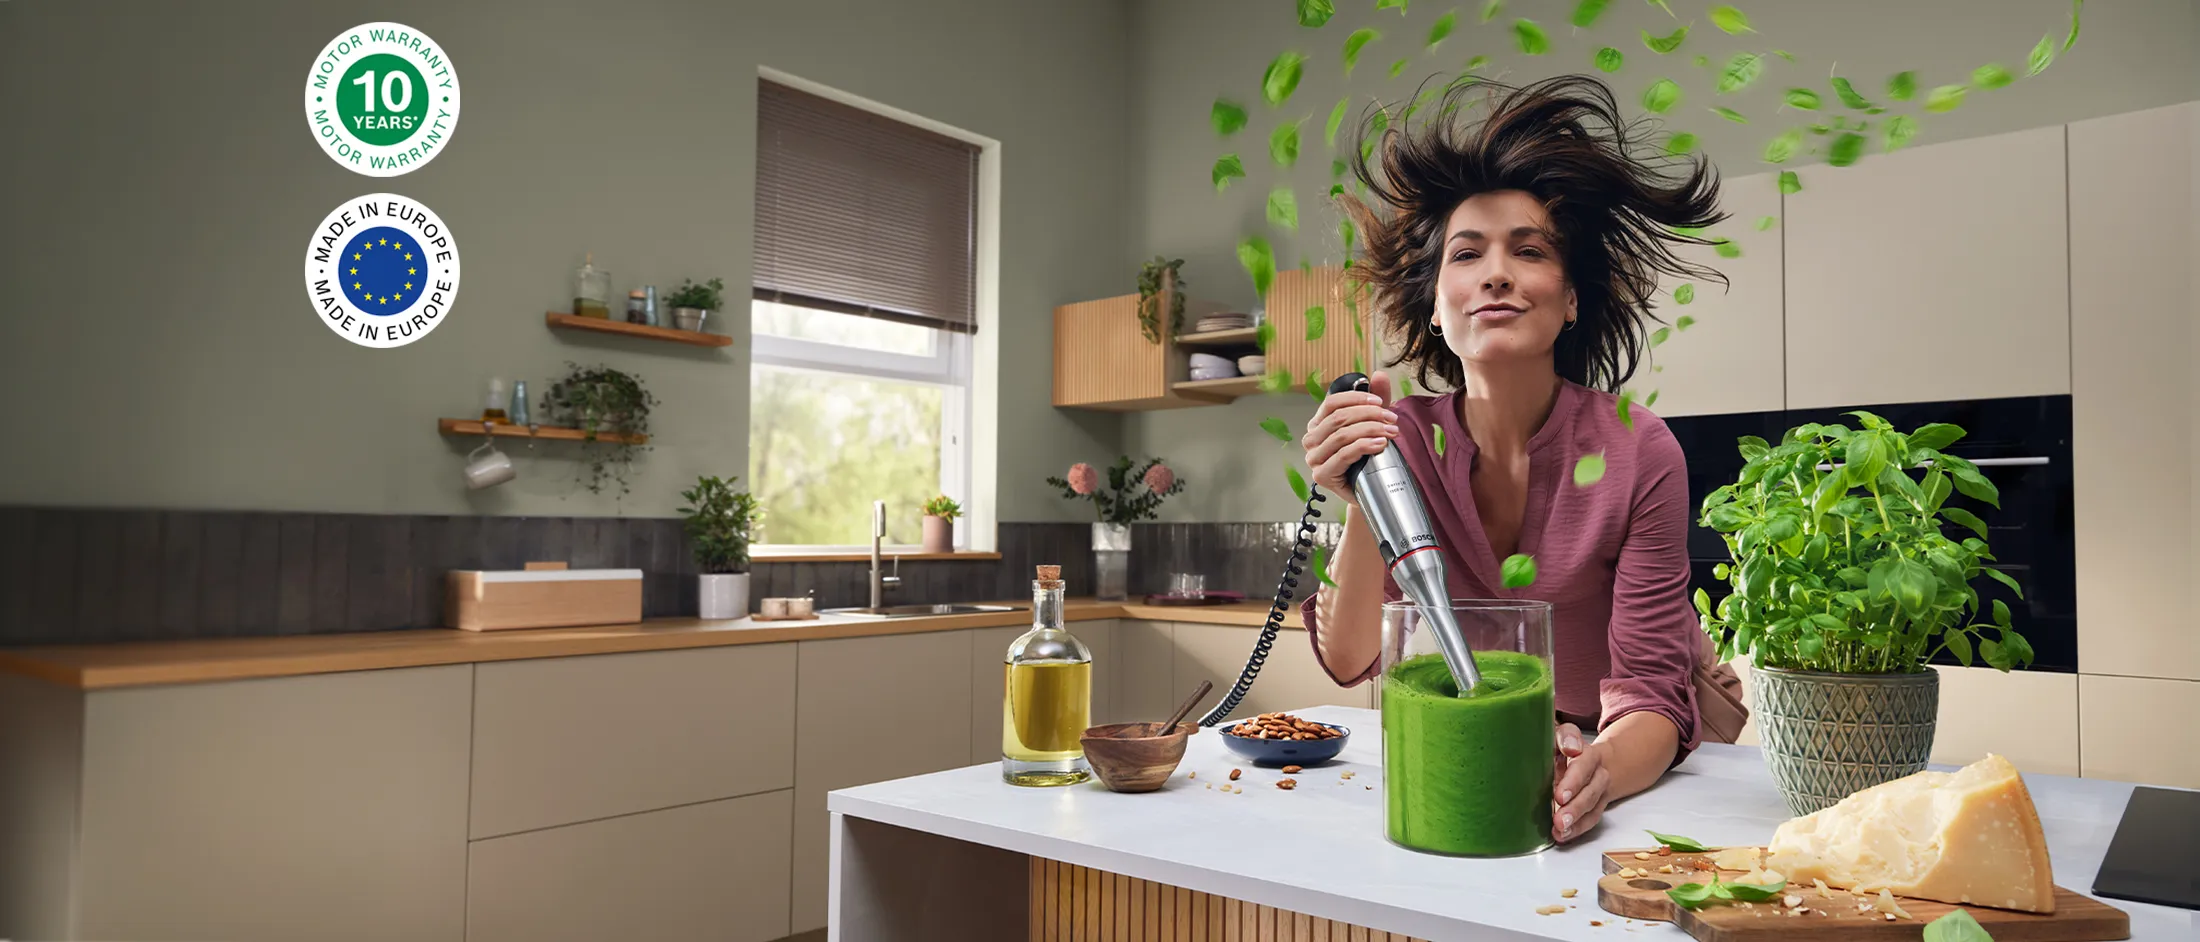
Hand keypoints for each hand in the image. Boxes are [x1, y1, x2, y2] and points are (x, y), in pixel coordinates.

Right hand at [1301, 371, 1398, 506]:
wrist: (1370, 491)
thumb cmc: (1368, 456)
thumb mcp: (1373, 424)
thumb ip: (1375, 400)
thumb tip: (1379, 374)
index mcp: (1318, 423)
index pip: (1332, 402)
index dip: (1357, 398)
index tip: (1381, 402)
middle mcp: (1311, 439)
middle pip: (1339, 418)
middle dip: (1370, 415)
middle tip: (1392, 419)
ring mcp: (1314, 458)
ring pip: (1342, 435)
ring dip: (1370, 430)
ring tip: (1391, 432)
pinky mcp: (1322, 475)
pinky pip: (1344, 454)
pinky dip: (1364, 446)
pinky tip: (1380, 444)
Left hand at [1552, 723, 1610, 843]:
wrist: (1585, 756)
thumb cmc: (1564, 746)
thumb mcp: (1561, 736)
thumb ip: (1564, 737)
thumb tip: (1570, 748)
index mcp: (1587, 754)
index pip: (1584, 764)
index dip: (1574, 781)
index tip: (1560, 796)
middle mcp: (1597, 773)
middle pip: (1590, 791)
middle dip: (1575, 807)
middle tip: (1559, 820)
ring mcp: (1598, 791)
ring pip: (1592, 807)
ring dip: (1576, 821)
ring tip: (1560, 830)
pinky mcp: (1595, 805)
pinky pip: (1590, 819)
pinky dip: (1577, 829)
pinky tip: (1563, 835)